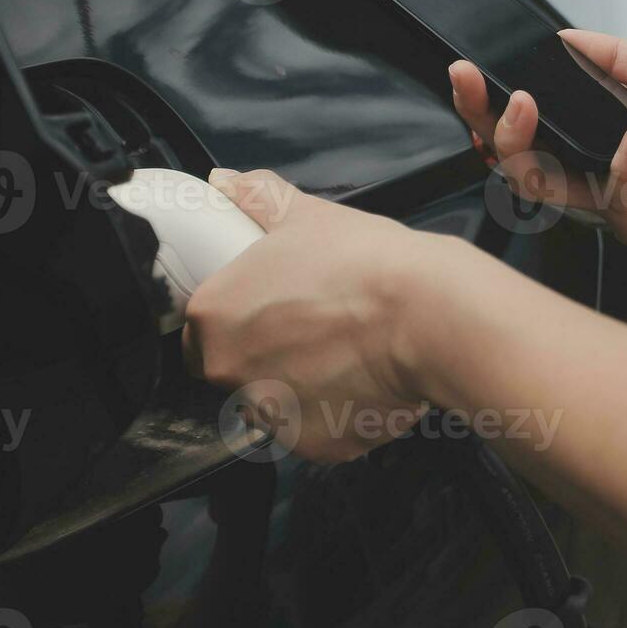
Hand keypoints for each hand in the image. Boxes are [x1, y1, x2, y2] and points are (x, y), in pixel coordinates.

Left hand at [181, 169, 450, 462]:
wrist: (426, 315)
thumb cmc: (363, 263)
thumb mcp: (306, 216)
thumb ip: (256, 197)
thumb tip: (225, 182)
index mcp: (213, 318)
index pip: (199, 332)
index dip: (233, 322)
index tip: (266, 313)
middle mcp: (229, 374)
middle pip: (233, 373)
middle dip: (264, 357)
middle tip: (312, 330)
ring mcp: (272, 416)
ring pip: (274, 406)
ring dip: (297, 387)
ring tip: (342, 354)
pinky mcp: (315, 445)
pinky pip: (316, 430)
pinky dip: (335, 412)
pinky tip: (361, 380)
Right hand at [449, 29, 626, 254]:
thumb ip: (611, 57)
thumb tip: (559, 38)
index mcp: (596, 134)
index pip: (528, 126)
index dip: (490, 105)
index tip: (468, 73)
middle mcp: (596, 170)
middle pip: (516, 160)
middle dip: (485, 122)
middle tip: (474, 87)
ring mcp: (615, 202)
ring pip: (542, 186)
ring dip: (523, 144)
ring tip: (527, 104)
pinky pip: (610, 200)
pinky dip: (617, 164)